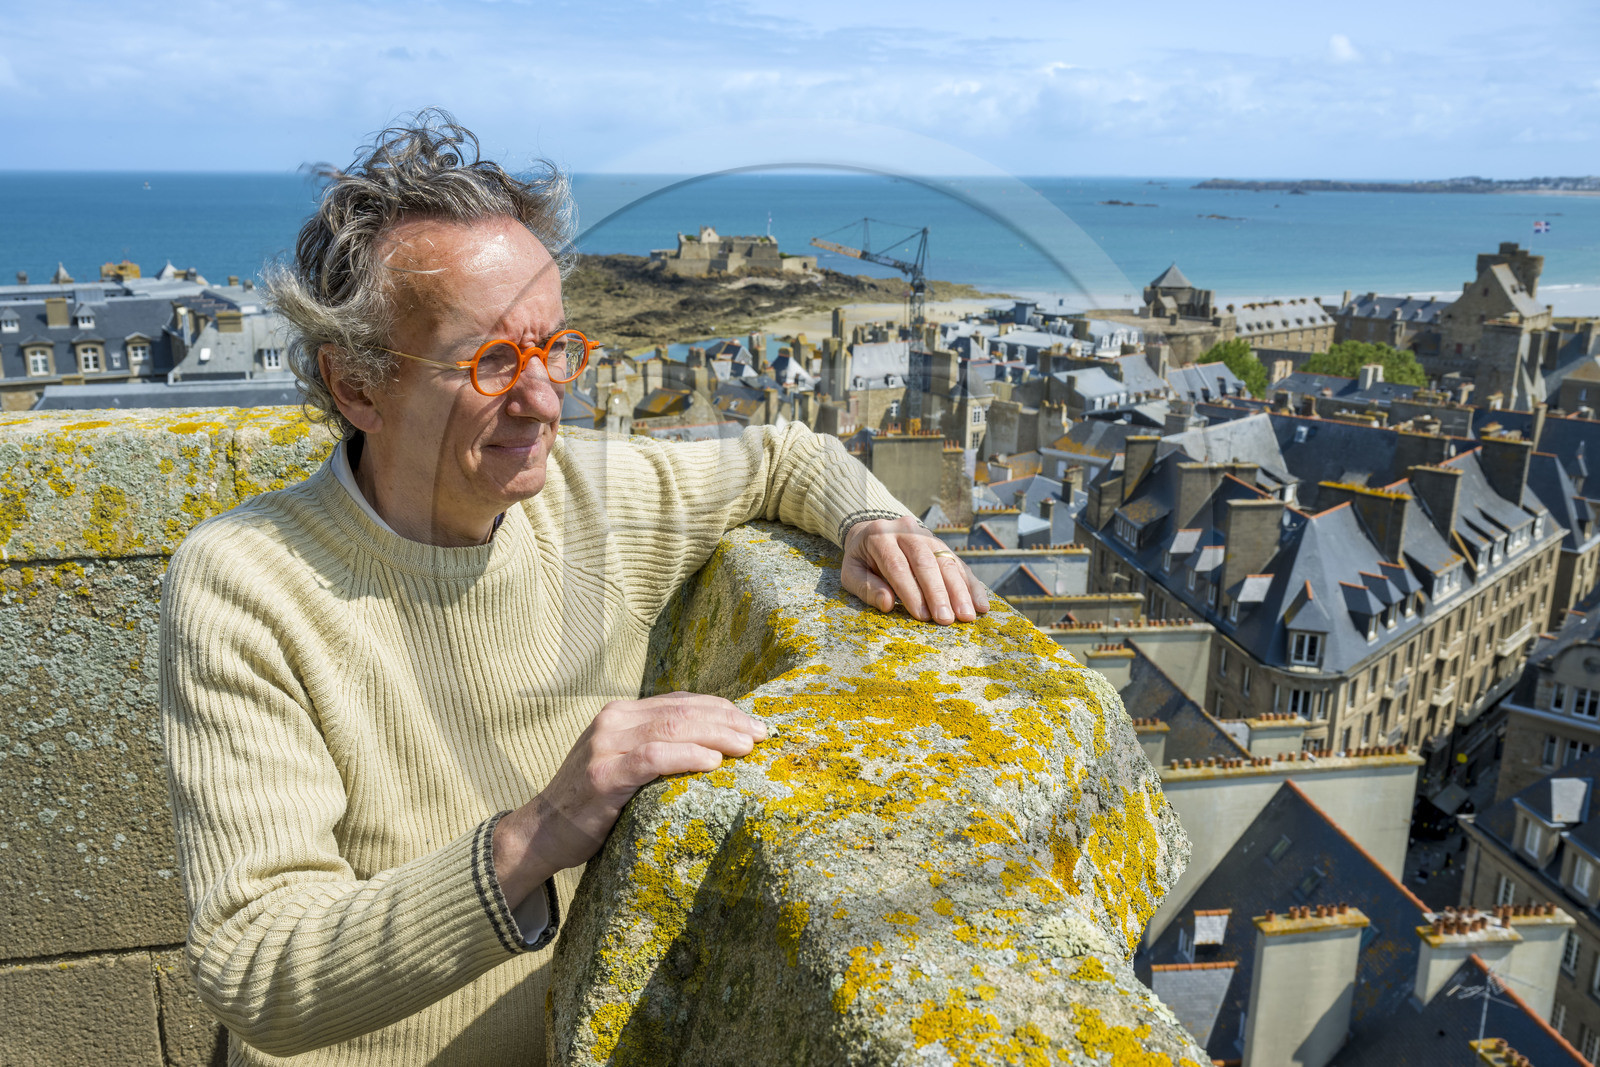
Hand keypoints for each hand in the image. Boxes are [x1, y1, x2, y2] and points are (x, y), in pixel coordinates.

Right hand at [492, 692, 765, 906]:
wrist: (541, 833)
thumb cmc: (592, 804)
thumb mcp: (624, 765)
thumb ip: (656, 750)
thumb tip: (713, 748)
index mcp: (621, 714)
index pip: (681, 702)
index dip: (721, 710)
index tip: (753, 724)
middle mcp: (613, 721)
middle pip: (682, 710)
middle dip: (728, 719)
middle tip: (761, 734)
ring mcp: (606, 746)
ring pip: (673, 728)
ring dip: (717, 735)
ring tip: (747, 746)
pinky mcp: (604, 774)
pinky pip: (653, 757)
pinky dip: (687, 756)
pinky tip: (713, 762)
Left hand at [840, 515, 989, 624]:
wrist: (872, 530)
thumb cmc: (861, 559)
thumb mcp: (851, 572)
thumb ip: (866, 588)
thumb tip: (887, 604)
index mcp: (880, 537)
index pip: (898, 566)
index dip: (911, 591)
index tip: (923, 615)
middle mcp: (906, 531)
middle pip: (926, 562)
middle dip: (939, 593)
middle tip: (947, 619)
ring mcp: (927, 535)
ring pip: (946, 562)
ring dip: (959, 591)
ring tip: (968, 616)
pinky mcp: (941, 544)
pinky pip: (959, 564)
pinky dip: (971, 585)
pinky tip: (981, 604)